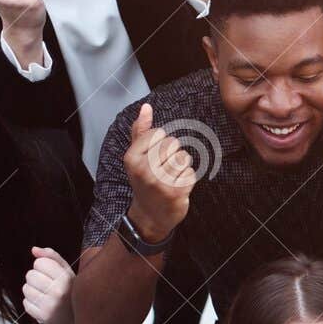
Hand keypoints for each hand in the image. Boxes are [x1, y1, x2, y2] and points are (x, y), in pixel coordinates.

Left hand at [21, 246, 74, 323]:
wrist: (78, 316)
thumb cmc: (71, 289)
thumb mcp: (67, 270)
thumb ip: (51, 257)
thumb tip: (34, 249)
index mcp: (66, 278)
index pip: (39, 262)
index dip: (43, 266)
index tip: (51, 273)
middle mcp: (58, 292)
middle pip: (30, 275)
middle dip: (36, 278)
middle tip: (47, 285)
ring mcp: (50, 306)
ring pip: (26, 289)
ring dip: (33, 290)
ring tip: (45, 295)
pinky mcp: (43, 317)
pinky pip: (26, 303)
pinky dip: (32, 303)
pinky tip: (43, 304)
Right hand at [122, 103, 195, 241]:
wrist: (148, 215)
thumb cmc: (144, 181)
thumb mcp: (136, 156)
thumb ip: (141, 131)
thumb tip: (146, 108)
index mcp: (131, 158)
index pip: (158, 133)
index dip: (161, 143)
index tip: (154, 157)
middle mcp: (144, 170)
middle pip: (173, 143)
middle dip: (172, 154)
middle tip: (163, 169)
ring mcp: (160, 182)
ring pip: (184, 157)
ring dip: (181, 166)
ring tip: (170, 177)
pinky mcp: (176, 193)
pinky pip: (191, 172)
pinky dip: (187, 179)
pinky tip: (177, 187)